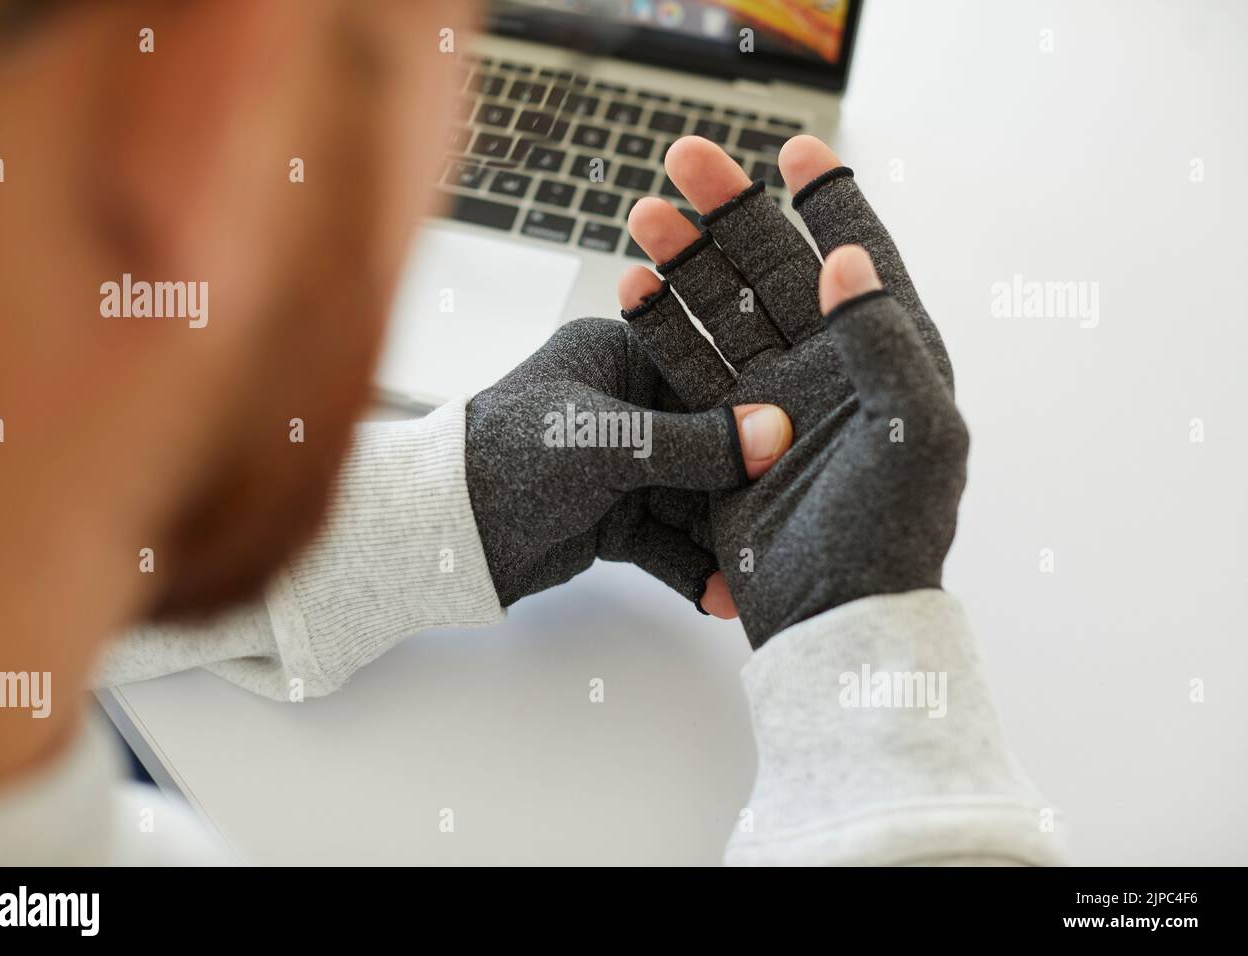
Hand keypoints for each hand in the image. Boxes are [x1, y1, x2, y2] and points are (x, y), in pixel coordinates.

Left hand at [465, 317, 791, 609]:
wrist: (442, 535)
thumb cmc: (507, 458)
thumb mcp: (607, 443)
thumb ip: (693, 443)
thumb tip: (774, 433)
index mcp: (618, 354)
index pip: (705, 374)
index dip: (755, 406)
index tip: (805, 429)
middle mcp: (624, 404)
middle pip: (708, 442)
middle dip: (745, 482)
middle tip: (793, 509)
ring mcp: (621, 465)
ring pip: (692, 499)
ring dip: (723, 535)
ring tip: (766, 566)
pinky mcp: (614, 518)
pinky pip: (667, 541)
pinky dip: (692, 567)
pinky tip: (724, 595)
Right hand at [619, 135, 967, 645]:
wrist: (833, 619)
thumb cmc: (889, 534)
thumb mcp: (914, 433)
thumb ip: (884, 340)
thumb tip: (850, 261)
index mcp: (888, 359)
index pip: (860, 260)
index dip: (833, 201)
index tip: (797, 149)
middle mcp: (829, 370)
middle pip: (776, 270)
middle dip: (733, 210)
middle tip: (686, 156)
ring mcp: (772, 400)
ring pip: (724, 310)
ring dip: (686, 260)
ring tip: (645, 213)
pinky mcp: (724, 434)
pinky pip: (688, 367)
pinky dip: (660, 325)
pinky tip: (632, 287)